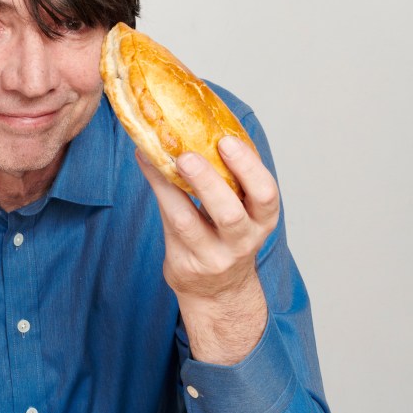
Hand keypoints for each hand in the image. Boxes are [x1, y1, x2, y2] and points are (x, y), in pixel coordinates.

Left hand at [136, 136, 279, 363]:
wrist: (217, 291)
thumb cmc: (228, 237)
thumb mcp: (243, 211)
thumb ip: (230, 179)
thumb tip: (201, 122)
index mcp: (262, 221)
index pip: (265, 195)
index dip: (248, 167)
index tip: (227, 141)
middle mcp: (241, 242)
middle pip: (230, 214)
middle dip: (209, 182)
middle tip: (188, 156)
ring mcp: (211, 256)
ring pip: (189, 222)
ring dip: (171, 187)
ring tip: (156, 155)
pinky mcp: (183, 263)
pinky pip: (167, 224)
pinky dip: (157, 190)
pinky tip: (147, 163)